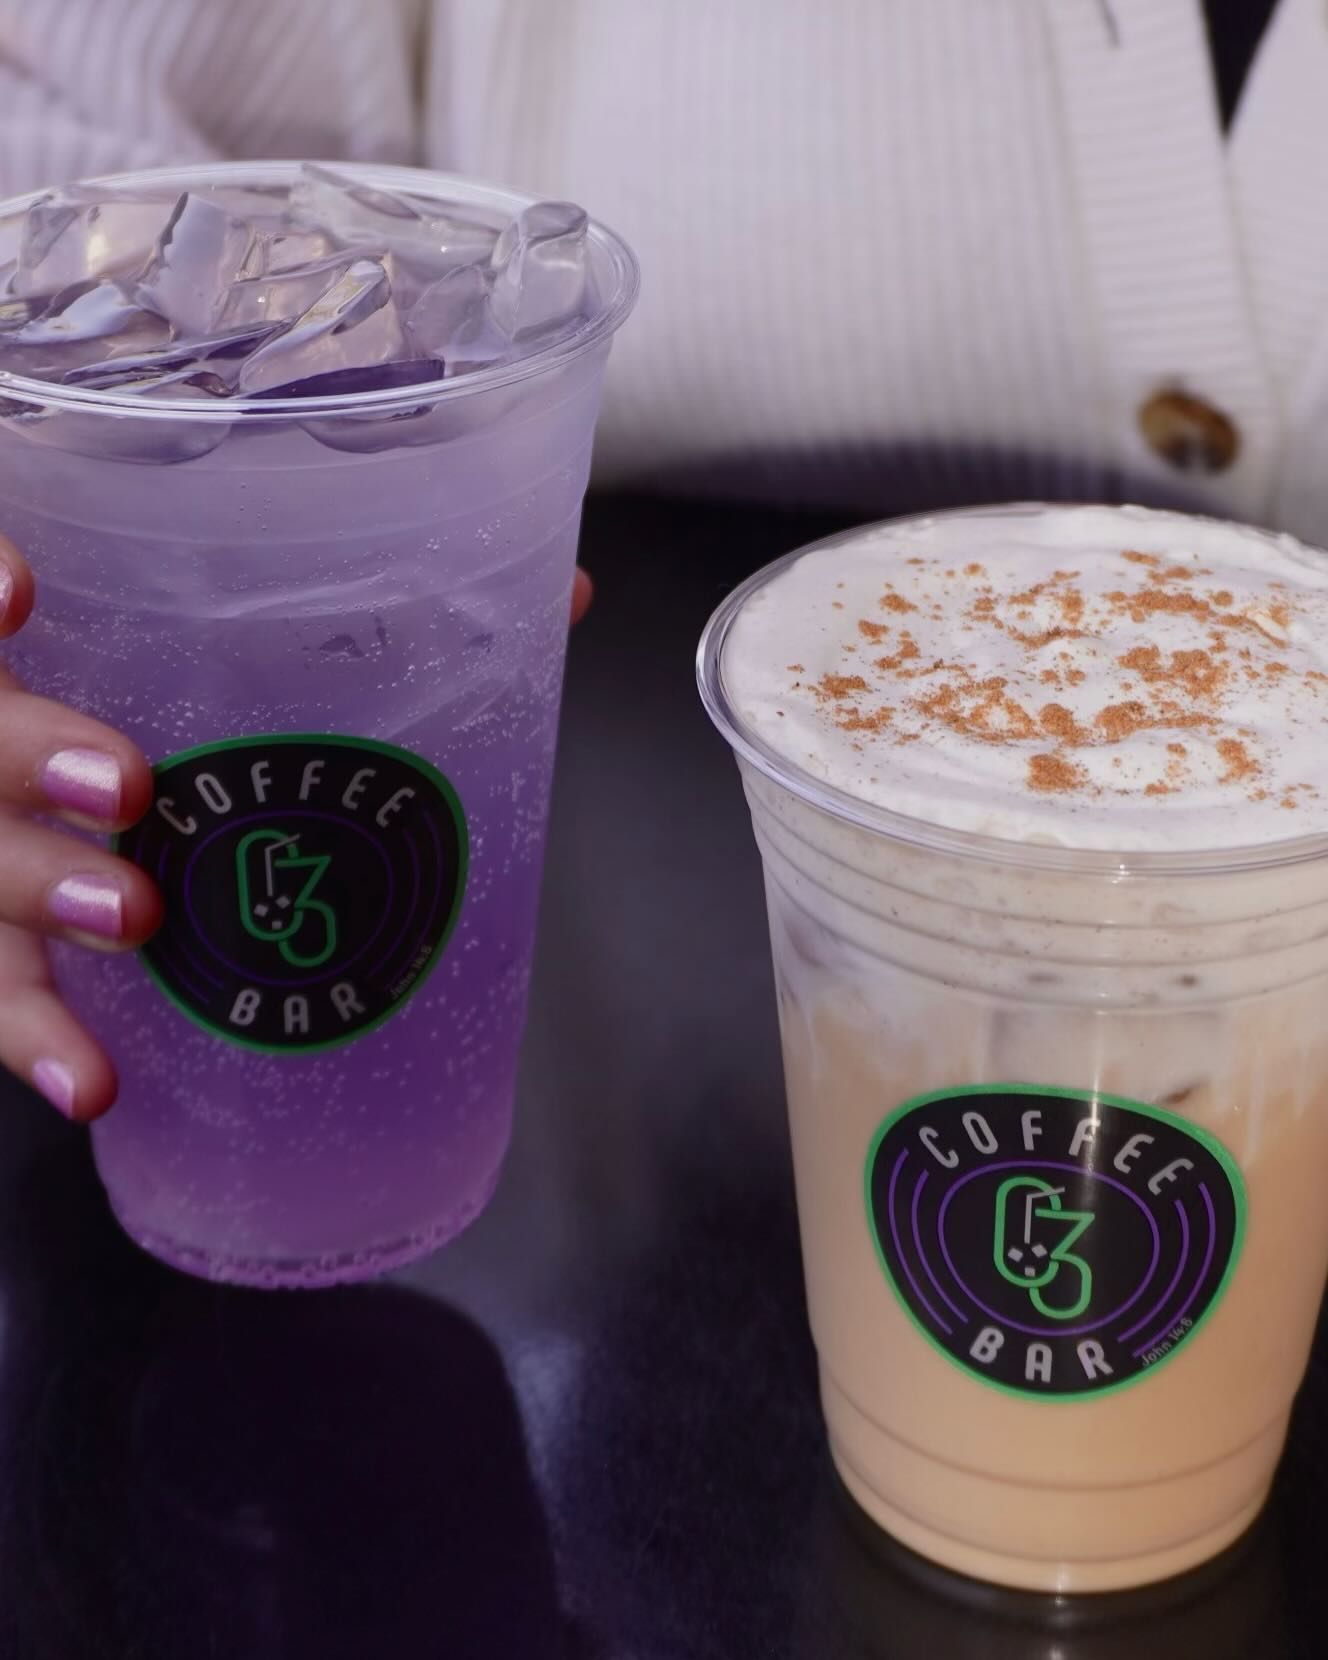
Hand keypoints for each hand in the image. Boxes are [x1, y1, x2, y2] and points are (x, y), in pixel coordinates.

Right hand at [0, 548, 591, 1122]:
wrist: (129, 811)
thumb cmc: (234, 718)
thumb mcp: (297, 652)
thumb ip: (412, 613)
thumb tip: (565, 593)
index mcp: (74, 636)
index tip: (26, 592)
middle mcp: (11, 730)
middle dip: (32, 756)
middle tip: (131, 789)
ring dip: (43, 892)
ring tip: (134, 919)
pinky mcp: (9, 943)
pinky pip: (1, 993)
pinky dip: (36, 1039)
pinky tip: (92, 1081)